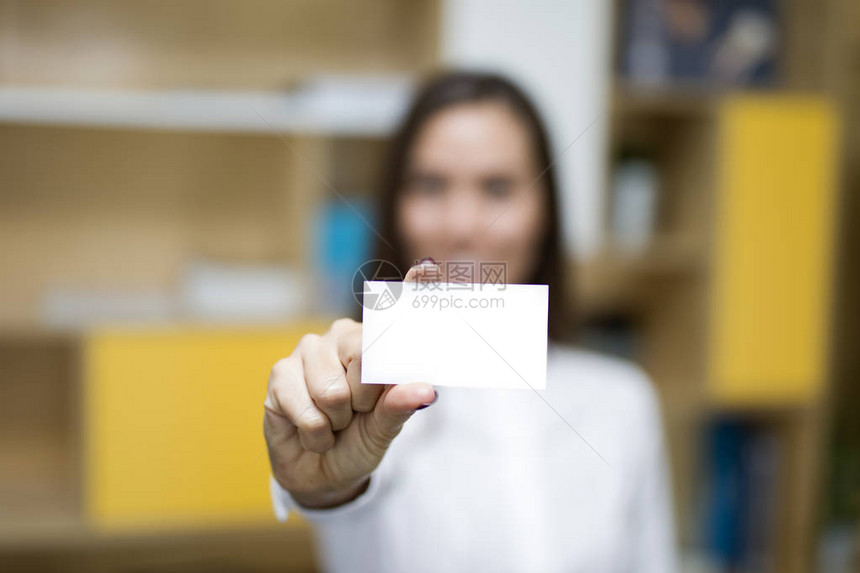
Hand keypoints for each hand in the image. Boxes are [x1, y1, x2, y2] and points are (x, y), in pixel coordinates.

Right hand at [263, 263, 438, 508]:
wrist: (321, 474)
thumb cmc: (359, 442)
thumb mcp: (385, 429)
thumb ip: (400, 407)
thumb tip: (425, 390)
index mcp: (374, 342)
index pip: (394, 311)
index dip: (415, 288)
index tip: (430, 268)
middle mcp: (342, 336)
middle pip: (364, 359)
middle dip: (364, 402)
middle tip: (357, 414)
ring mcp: (308, 350)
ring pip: (332, 392)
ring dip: (336, 422)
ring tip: (333, 423)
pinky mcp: (280, 373)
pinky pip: (307, 409)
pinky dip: (315, 432)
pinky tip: (312, 431)